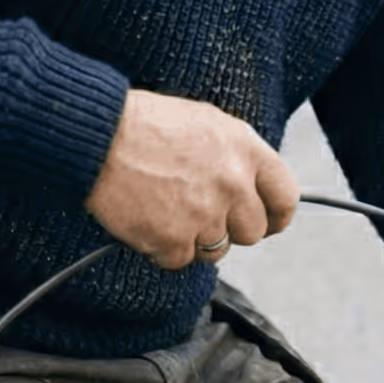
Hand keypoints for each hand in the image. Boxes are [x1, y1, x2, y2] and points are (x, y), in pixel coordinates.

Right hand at [85, 90, 297, 268]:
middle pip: (252, 232)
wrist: (98, 136)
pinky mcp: (173, 239)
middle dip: (229, 228)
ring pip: (216, 251)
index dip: (276, 215)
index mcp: (245, 150)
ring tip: (168, 210)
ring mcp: (204, 214)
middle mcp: (232, 184)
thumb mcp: (207, 122)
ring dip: (194, 239)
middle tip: (201, 214)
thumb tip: (252, 184)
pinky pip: (179, 260)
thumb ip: (237, 155)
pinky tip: (148, 221)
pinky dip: (163, 248)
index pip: (285, 198)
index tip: (267, 222)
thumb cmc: (146, 124)